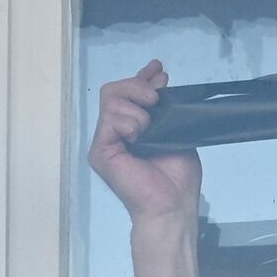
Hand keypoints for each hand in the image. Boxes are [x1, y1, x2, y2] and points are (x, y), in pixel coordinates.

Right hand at [91, 61, 206, 276]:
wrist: (172, 206)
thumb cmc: (177, 177)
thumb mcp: (175, 131)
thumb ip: (164, 107)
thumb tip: (158, 77)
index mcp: (130, 128)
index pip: (126, 93)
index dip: (141, 78)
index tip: (158, 70)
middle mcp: (114, 132)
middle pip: (114, 90)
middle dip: (137, 86)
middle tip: (155, 99)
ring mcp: (104, 142)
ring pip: (111, 100)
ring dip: (136, 108)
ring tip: (149, 127)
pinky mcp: (99, 151)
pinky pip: (109, 119)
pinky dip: (129, 121)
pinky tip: (140, 136)